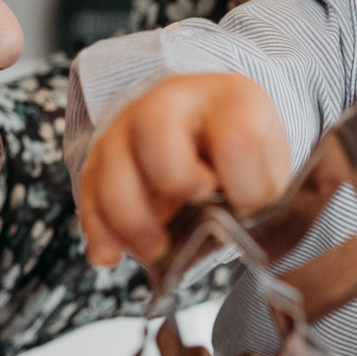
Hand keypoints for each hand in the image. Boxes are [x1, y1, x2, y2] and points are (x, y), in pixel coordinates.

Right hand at [75, 72, 290, 267]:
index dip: (245, 183)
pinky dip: (98, 228)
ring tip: (156, 249)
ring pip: (111, 163)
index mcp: (230, 99)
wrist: (209, 131)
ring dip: (131, 217)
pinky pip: (89, 190)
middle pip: (155, 124)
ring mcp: (129, 127)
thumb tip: (230, 233)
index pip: (237, 136)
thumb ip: (257, 195)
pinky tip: (109, 256)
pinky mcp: (103, 158)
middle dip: (175, 177)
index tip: (249, 204)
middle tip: (198, 204)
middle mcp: (172, 103)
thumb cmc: (242, 155)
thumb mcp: (267, 167)